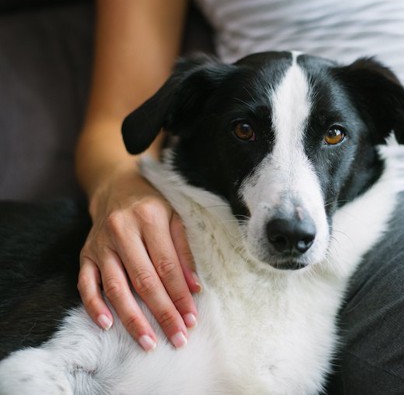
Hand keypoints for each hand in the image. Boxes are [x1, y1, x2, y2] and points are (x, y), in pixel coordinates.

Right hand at [78, 165, 200, 350]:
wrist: (116, 186)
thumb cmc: (153, 205)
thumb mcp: (175, 216)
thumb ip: (185, 250)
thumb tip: (195, 288)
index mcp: (149, 219)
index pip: (167, 265)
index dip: (179, 294)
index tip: (191, 318)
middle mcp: (122, 231)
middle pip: (144, 280)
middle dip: (162, 312)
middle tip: (176, 337)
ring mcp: (100, 244)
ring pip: (116, 287)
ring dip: (132, 318)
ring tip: (148, 341)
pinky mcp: (85, 254)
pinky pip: (86, 284)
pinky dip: (94, 306)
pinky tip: (107, 325)